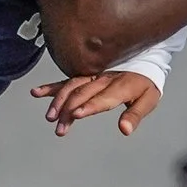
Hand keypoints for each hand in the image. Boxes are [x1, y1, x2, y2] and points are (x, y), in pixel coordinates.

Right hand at [30, 71, 160, 137]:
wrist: (145, 57)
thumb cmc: (146, 82)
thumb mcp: (149, 99)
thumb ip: (135, 115)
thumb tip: (125, 130)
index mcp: (121, 85)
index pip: (102, 97)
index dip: (89, 106)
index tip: (75, 115)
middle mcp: (104, 78)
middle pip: (82, 93)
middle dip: (69, 110)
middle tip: (60, 128)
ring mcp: (93, 75)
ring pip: (72, 86)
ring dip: (59, 100)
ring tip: (50, 116)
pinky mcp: (86, 74)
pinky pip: (67, 79)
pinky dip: (52, 87)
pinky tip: (37, 93)